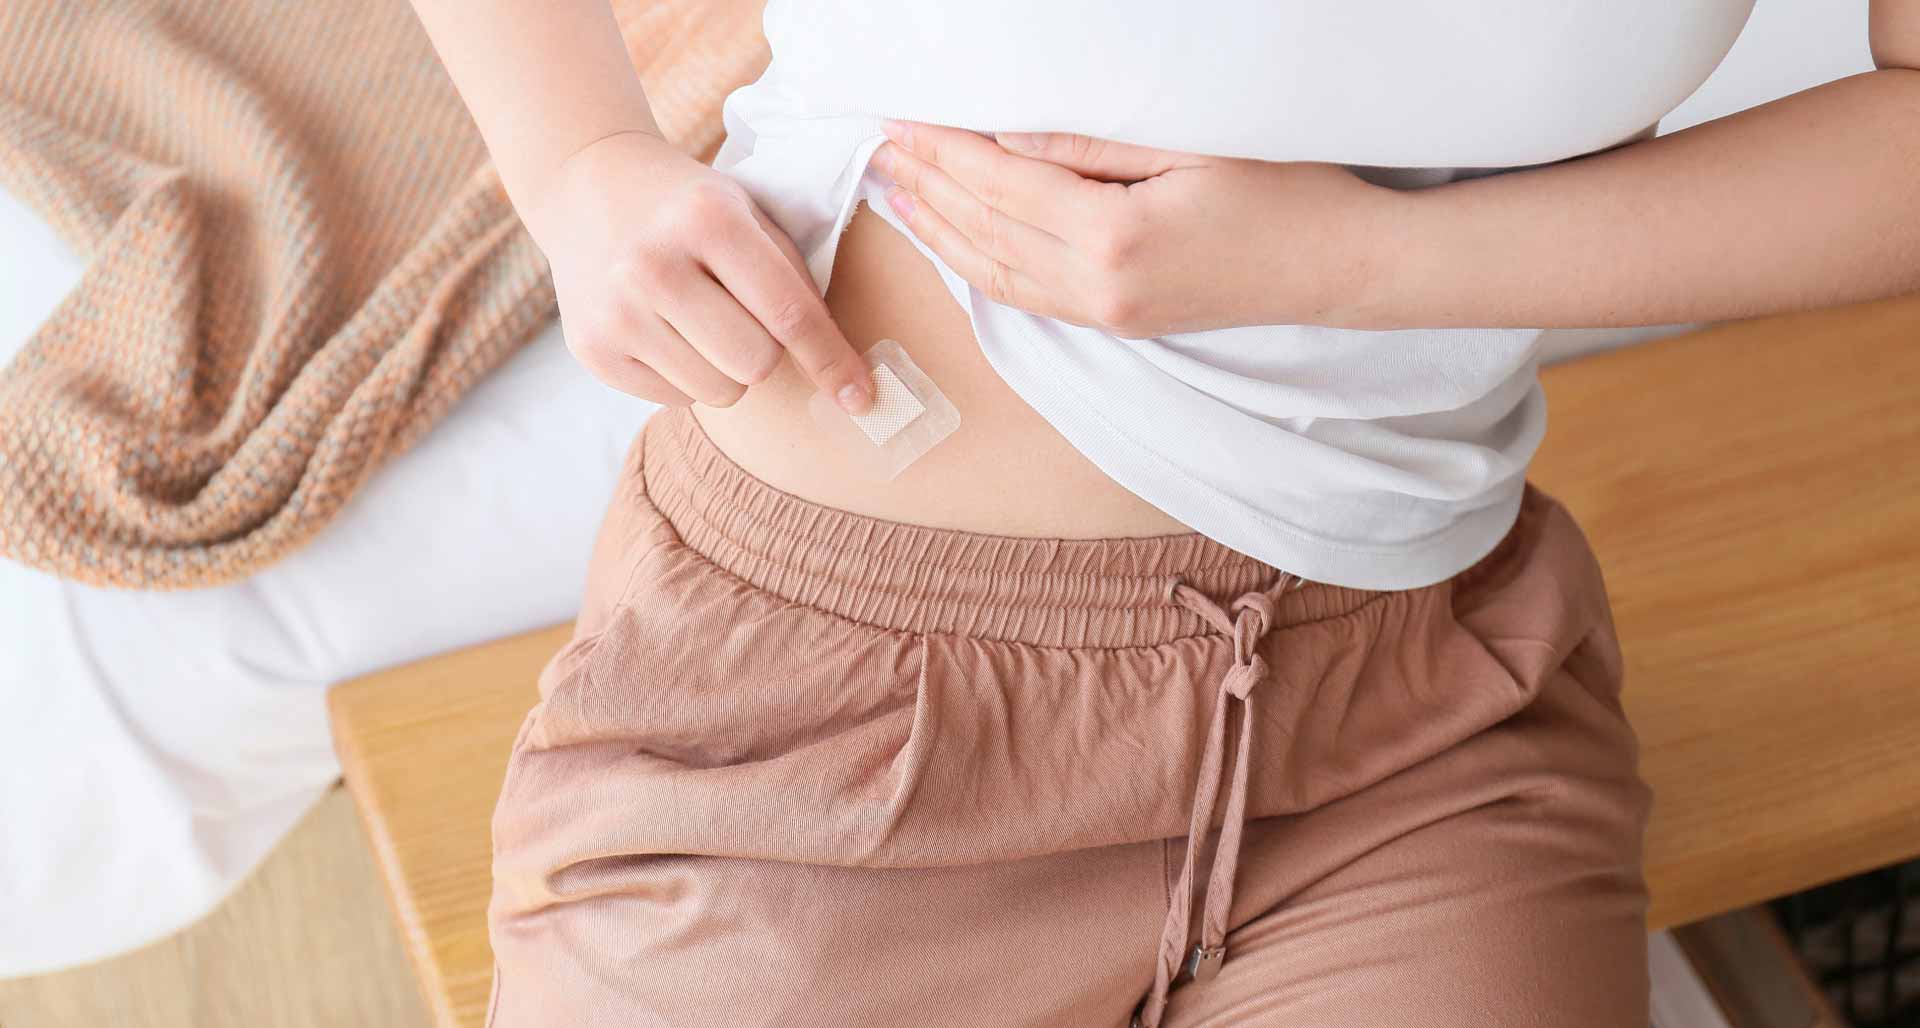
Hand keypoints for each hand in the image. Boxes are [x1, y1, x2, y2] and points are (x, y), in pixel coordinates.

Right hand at [521, 130, 872, 411]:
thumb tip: (843, 369)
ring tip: (698, 318)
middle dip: (766, 349)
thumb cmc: (687, 206)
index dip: (831, 360)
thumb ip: (792, 277)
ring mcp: (615, 310)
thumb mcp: (745, 212)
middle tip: (741, 313)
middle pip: (756, 363)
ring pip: (718, 391)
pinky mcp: (591, 348)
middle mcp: (653, 265)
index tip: (860, 397)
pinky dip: (685, 375)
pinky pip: (675, 399)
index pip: (788, 313)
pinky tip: (663, 327)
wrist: (586, 183)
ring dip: (725, 368)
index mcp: (707, 219)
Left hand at [869, 120, 1394, 336]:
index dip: (946, 150)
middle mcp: (1098, 287)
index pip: (1002, 186)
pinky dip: (977, 265)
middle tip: (878, 145)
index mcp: (1114, 236)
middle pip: (985, 231)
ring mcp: (1106, 315)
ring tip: (892, 189)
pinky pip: (1026, 296)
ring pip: (994, 273)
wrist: (1341, 266)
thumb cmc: (1283, 190)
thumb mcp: (1189, 146)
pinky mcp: (1117, 324)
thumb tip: (1008, 138)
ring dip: (937, 230)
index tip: (902, 118)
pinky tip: (951, 240)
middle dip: (926, 186)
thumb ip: (1091, 147)